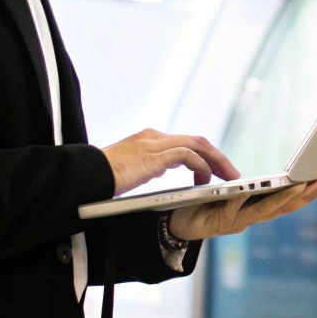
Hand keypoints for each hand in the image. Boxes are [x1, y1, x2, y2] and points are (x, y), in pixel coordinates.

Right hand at [100, 129, 238, 195]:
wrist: (84, 177)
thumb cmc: (101, 178)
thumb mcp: (129, 169)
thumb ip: (145, 165)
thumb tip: (157, 170)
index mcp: (148, 139)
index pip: (185, 142)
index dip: (204, 155)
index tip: (215, 169)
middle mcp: (154, 137)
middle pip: (197, 141)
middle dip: (218, 157)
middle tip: (232, 173)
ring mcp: (154, 144)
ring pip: (198, 145)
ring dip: (217, 161)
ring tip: (229, 178)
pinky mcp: (154, 156)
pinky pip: (188, 156)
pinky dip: (201, 166)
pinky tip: (205, 180)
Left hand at [169, 180, 316, 240]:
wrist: (171, 225)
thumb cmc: (198, 207)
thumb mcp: (226, 194)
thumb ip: (243, 189)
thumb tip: (256, 178)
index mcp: (253, 211)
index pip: (287, 202)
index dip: (308, 193)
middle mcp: (250, 220)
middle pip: (285, 207)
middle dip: (308, 195)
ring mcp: (238, 223)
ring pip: (269, 210)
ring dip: (289, 197)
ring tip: (306, 184)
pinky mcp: (223, 222)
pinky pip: (243, 209)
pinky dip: (256, 199)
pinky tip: (267, 188)